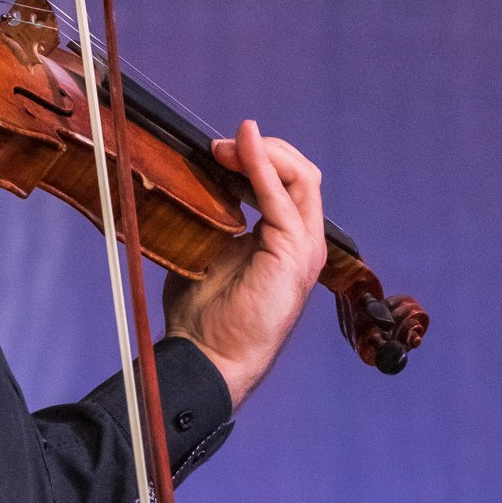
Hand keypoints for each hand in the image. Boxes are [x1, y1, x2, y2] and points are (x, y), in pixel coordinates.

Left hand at [163, 120, 325, 406]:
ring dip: (264, 153)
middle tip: (219, 146)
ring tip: (227, 145)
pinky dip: (263, 166)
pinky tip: (243, 149)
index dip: (256, 158)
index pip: (288, 183)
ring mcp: (304, 248)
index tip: (216, 150)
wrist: (209, 357)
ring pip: (301, 178)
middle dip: (263, 149)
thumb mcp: (210, 249)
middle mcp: (303, 242)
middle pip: (301, 174)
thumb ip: (216, 214)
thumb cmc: (206, 314)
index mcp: (285, 241)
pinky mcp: (294, 254)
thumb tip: (197, 178)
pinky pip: (283, 197)